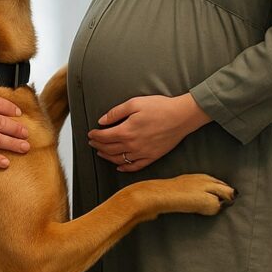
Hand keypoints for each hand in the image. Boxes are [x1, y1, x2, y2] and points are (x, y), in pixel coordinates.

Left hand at [87, 93, 210, 170]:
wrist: (181, 116)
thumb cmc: (160, 107)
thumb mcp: (135, 103)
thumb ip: (116, 113)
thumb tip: (102, 121)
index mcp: (126, 131)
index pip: (104, 137)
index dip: (95, 136)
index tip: (90, 134)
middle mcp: (132, 145)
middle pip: (109, 149)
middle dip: (98, 146)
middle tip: (92, 143)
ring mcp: (142, 153)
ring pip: (119, 159)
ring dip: (107, 157)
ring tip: (101, 153)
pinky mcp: (152, 157)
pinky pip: (135, 166)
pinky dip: (125, 167)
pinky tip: (119, 166)